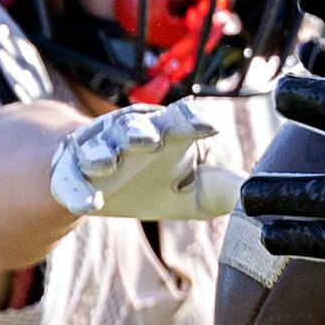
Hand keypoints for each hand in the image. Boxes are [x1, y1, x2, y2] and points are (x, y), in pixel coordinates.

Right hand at [48, 101, 243, 219]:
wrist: (90, 175)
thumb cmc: (149, 178)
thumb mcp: (189, 192)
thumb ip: (219, 191)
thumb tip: (255, 197)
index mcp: (164, 132)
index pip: (180, 120)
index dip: (192, 122)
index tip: (208, 128)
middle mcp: (128, 134)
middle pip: (136, 126)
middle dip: (142, 130)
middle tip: (152, 139)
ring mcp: (96, 151)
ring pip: (99, 147)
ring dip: (103, 153)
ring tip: (108, 163)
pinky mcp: (69, 173)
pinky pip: (72, 180)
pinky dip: (78, 191)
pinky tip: (87, 204)